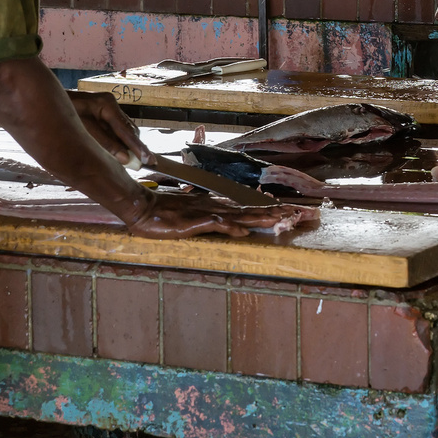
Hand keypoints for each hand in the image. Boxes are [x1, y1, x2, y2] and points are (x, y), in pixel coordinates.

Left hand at [67, 90, 148, 166]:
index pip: (126, 130)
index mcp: (107, 104)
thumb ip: (105, 143)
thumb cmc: (63, 112)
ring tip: (136, 162)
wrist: (46, 101)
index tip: (148, 160)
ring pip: (124, 132)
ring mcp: (108, 109)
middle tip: (149, 163)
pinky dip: (119, 143)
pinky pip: (116, 131)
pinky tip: (121, 154)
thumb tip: (125, 158)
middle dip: (137, 147)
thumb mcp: (83, 128)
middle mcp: (111, 105)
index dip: (138, 147)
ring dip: (128, 146)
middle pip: (129, 130)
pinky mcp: (103, 116)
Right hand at [125, 189, 304, 238]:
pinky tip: (244, 231)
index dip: (266, 209)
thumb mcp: (190, 215)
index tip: (285, 209)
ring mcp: (206, 213)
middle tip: (296, 213)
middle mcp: (215, 207)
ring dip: (261, 217)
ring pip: (240, 215)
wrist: (141, 207)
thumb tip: (232, 224)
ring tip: (281, 218)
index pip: (245, 207)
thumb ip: (210, 218)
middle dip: (273, 212)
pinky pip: (217, 224)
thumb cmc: (162, 212)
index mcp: (214, 206)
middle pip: (249, 209)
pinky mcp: (195, 222)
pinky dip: (231, 227)